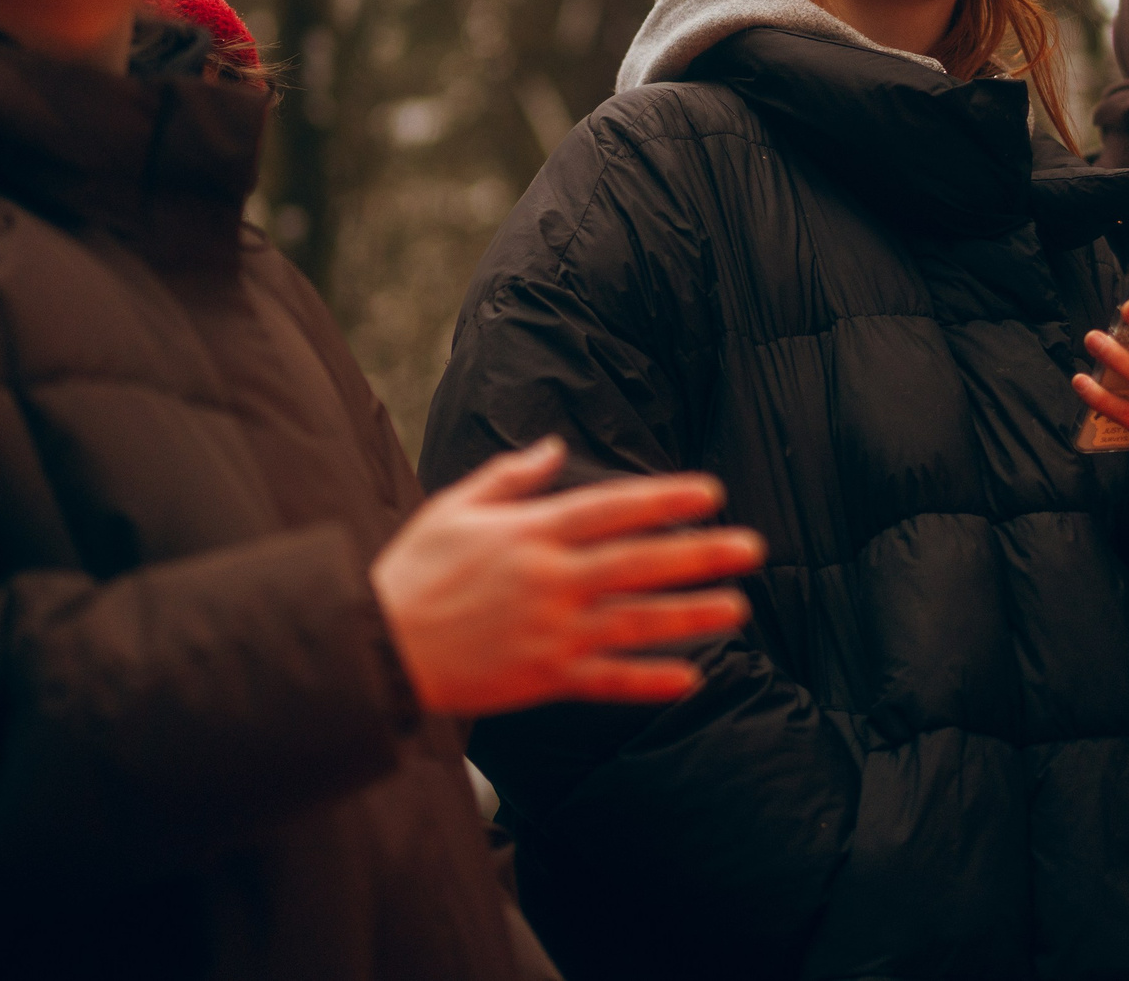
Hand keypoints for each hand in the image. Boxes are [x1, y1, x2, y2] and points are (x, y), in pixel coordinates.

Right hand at [371, 436, 765, 715]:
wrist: (376, 648)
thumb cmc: (413, 572)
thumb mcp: (455, 507)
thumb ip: (511, 477)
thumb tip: (556, 447)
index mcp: (531, 533)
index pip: (613, 508)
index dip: (665, 499)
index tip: (710, 492)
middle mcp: (551, 580)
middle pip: (640, 562)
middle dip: (700, 554)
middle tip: (752, 547)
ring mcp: (552, 632)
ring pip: (636, 621)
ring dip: (692, 614)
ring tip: (739, 607)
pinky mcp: (545, 678)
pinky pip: (608, 680)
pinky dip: (649, 680)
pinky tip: (690, 678)